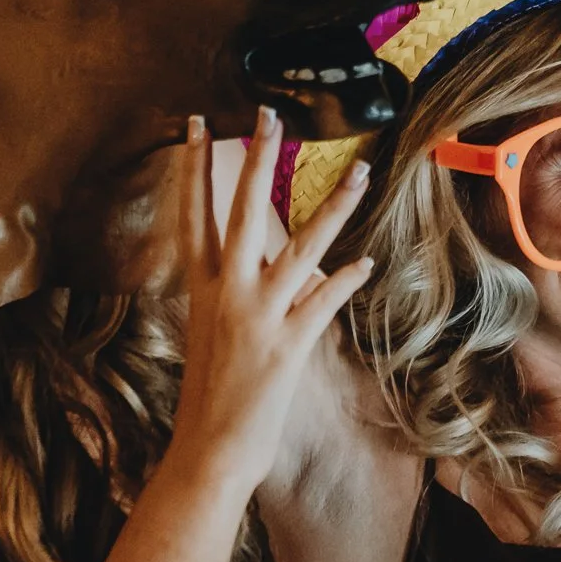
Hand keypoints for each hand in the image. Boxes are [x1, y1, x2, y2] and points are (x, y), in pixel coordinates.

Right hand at [174, 108, 374, 483]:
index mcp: (202, 288)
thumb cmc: (212, 394)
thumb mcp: (215, 333)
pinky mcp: (288, 344)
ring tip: (360, 173)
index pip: (195, 213)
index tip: (197, 124)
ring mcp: (258, 316)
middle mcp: (227, 292)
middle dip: (257, 159)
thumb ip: (242, 295)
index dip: (195, 168)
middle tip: (269, 112)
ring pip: (301, 248)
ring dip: (334, 209)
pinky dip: (345, 281)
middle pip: (242, 212)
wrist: (208, 449)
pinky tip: (366, 263)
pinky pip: (324, 301)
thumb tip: (285, 273)